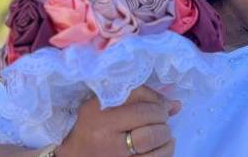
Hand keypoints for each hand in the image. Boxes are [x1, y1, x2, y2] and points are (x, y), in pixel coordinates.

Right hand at [56, 86, 181, 156]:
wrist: (72, 155)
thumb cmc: (91, 124)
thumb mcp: (106, 103)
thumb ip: (141, 97)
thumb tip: (175, 105)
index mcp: (100, 119)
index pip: (144, 111)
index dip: (159, 107)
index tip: (159, 108)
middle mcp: (107, 143)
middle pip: (152, 133)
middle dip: (163, 125)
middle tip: (161, 122)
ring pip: (157, 153)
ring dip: (166, 141)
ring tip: (161, 135)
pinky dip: (164, 154)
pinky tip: (158, 149)